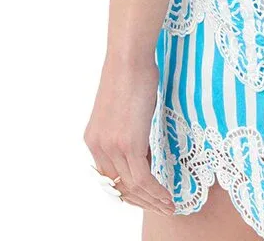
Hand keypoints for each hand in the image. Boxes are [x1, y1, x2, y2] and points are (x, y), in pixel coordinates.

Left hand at [84, 54, 174, 216]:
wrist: (129, 58)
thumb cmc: (131, 74)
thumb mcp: (125, 109)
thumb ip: (129, 132)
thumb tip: (144, 147)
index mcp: (94, 140)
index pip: (110, 178)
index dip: (128, 191)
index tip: (147, 196)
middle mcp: (98, 148)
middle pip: (119, 187)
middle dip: (141, 201)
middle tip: (160, 206)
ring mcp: (111, 147)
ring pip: (132, 187)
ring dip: (152, 200)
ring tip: (169, 205)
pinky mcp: (128, 144)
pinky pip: (142, 179)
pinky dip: (156, 191)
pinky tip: (168, 195)